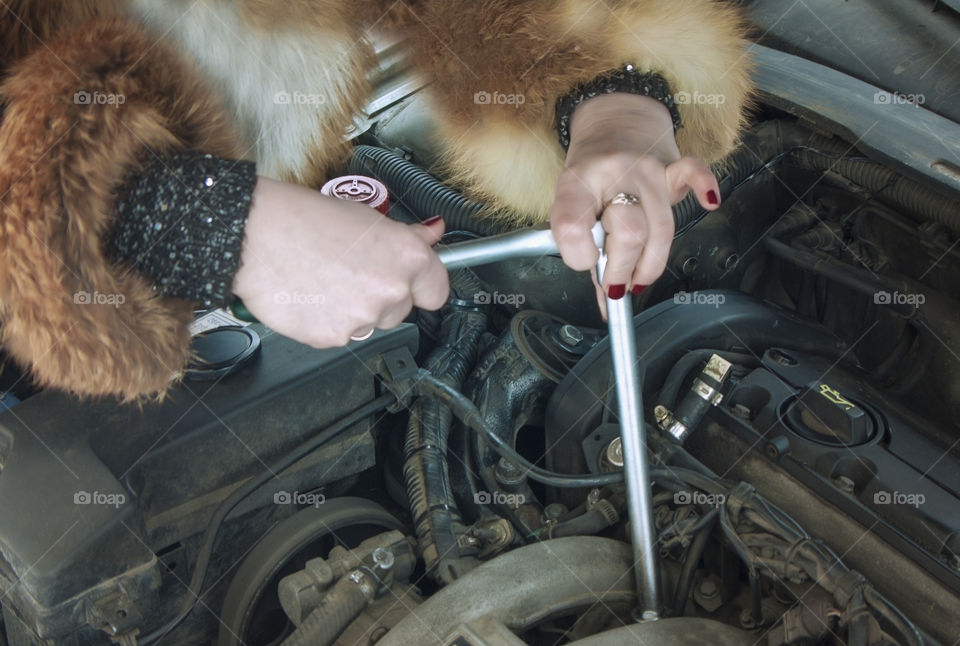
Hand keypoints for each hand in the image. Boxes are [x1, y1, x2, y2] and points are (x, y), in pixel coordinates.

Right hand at [232, 177, 448, 345]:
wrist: (254, 235)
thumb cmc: (303, 219)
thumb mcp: (364, 218)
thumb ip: (406, 236)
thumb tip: (433, 233)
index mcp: (406, 258)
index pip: (437, 289)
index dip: (423, 285)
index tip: (414, 282)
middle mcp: (390, 291)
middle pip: (401, 309)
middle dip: (382, 296)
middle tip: (351, 271)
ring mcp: (362, 318)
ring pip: (369, 323)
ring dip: (354, 309)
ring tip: (324, 279)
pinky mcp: (332, 337)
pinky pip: (339, 335)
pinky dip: (326, 320)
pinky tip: (310, 294)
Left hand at [549, 93, 720, 310]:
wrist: (612, 122)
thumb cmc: (591, 173)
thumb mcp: (571, 206)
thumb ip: (587, 249)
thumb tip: (606, 301)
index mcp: (577, 183)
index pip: (571, 224)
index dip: (579, 256)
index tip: (585, 266)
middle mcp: (613, 174)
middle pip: (629, 232)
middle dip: (622, 270)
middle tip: (615, 282)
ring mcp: (646, 170)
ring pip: (660, 227)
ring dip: (650, 265)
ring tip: (637, 280)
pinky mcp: (671, 168)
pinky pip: (694, 172)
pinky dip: (703, 188)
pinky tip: (708, 202)